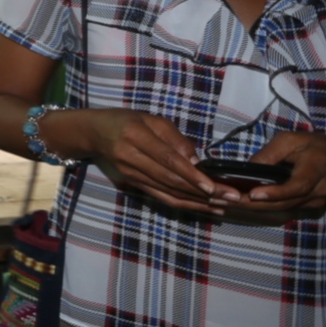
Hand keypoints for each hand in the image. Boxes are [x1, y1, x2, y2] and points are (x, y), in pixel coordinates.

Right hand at [82, 109, 233, 213]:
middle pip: (170, 180)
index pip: (168, 160)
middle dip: (202, 192)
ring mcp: (131, 175)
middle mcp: (131, 159)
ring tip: (223, 205)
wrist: (95, 133)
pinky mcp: (133, 184)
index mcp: (135, 137)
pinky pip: (161, 197)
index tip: (213, 186)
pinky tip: (204, 207)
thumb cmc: (127, 120)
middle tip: (230, 198)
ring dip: (197, 202)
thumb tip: (197, 162)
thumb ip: (175, 139)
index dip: (191, 175)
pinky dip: (184, 204)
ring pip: (167, 193)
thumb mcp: (151, 119)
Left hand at [216, 131, 325, 217]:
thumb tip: (247, 168)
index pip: (297, 186)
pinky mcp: (311, 209)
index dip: (276, 192)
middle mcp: (320, 190)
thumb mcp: (294, 140)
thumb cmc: (318, 147)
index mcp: (318, 168)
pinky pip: (285, 210)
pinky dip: (263, 209)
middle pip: (286, 203)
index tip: (253, 194)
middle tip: (226, 201)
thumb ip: (272, 153)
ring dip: (254, 209)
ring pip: (283, 209)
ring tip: (227, 204)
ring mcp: (317, 203)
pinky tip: (241, 206)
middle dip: (255, 204)